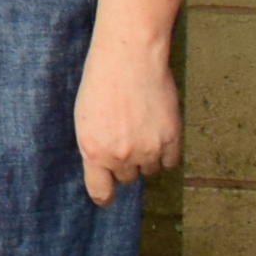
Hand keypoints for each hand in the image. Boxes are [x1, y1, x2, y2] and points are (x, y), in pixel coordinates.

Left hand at [76, 43, 182, 206]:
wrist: (129, 58)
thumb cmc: (101, 83)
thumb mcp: (85, 119)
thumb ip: (96, 148)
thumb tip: (107, 170)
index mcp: (94, 152)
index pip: (100, 192)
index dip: (104, 196)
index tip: (107, 197)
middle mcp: (121, 155)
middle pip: (127, 178)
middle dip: (125, 164)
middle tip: (125, 138)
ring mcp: (148, 149)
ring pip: (150, 169)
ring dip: (146, 156)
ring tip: (140, 128)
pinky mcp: (170, 139)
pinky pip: (170, 162)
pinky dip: (165, 152)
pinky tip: (157, 132)